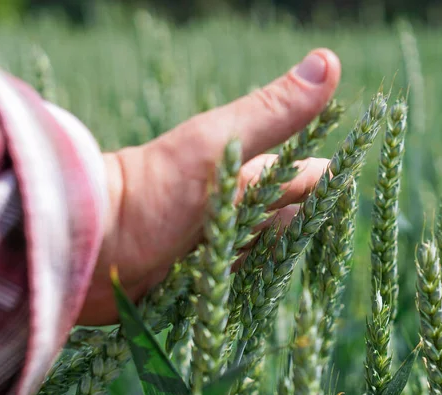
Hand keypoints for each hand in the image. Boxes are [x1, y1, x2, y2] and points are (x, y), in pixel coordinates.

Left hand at [78, 48, 340, 325]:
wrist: (88, 246)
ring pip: (265, 249)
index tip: (352, 185)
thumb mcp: (217, 146)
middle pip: (285, 214)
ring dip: (283, 255)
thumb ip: (271, 111)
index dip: (325, 180)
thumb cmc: (152, 192)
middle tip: (336, 227)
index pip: (299, 174)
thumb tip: (330, 59)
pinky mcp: (198, 277)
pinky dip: (255, 283)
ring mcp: (214, 243)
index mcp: (239, 170)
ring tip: (309, 260)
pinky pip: (240, 280)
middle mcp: (230, 206)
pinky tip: (266, 288)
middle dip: (308, 219)